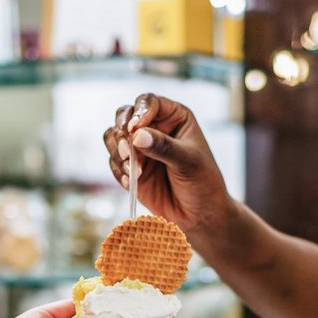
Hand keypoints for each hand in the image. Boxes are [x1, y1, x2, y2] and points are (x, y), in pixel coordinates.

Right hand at [102, 93, 232, 235]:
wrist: (200, 215)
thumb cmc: (203, 183)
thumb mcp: (188, 162)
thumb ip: (163, 147)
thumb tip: (137, 135)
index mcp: (174, 117)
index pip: (149, 102)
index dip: (138, 112)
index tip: (134, 129)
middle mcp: (154, 127)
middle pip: (124, 115)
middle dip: (121, 131)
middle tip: (127, 152)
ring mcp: (140, 148)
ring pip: (113, 137)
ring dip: (118, 152)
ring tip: (132, 171)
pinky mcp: (131, 167)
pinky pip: (113, 161)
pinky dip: (118, 171)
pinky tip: (130, 183)